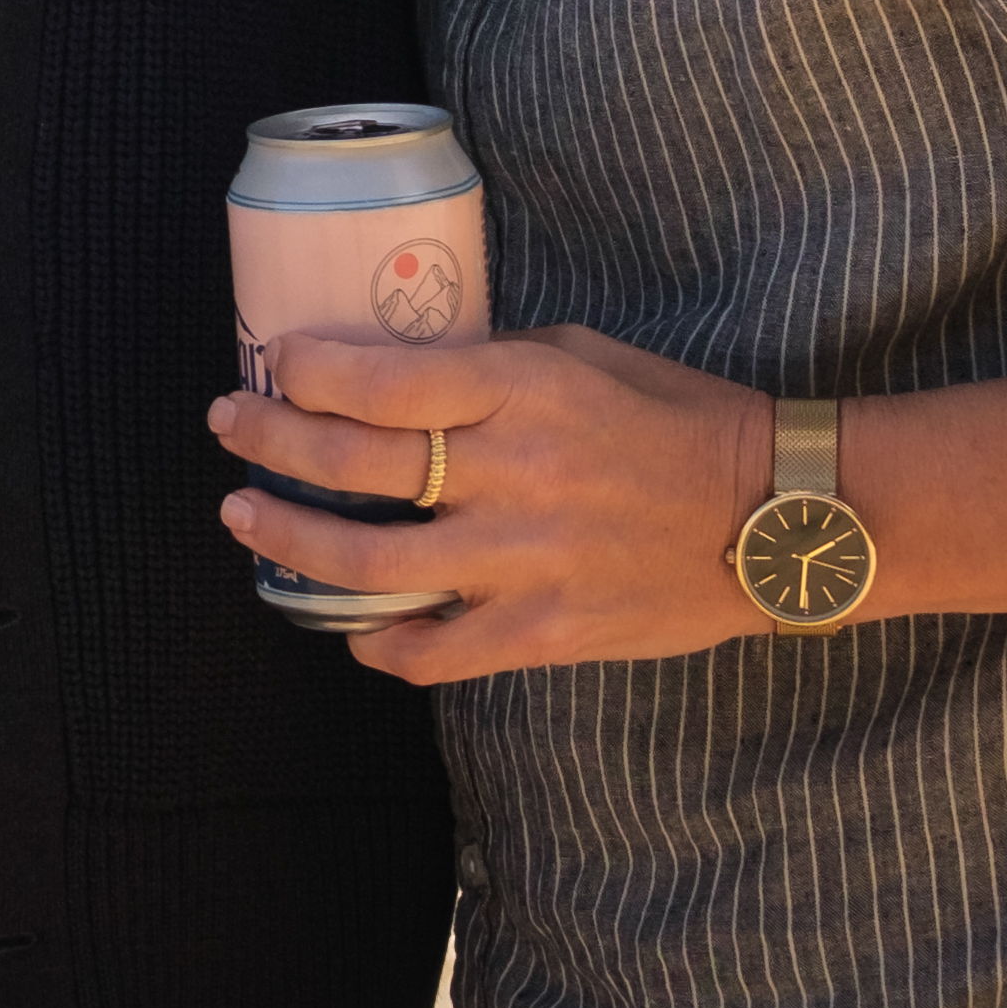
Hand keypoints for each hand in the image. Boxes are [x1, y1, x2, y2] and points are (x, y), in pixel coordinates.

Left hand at [213, 325, 774, 686]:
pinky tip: (344, 625)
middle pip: (353, 464)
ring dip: (289, 540)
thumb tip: (397, 368)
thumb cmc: (679, 420)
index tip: (273, 365)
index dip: (306, 373)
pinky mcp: (543, 632)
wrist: (776, 520)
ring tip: (244, 515)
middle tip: (230, 426)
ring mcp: (524, 563)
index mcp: (521, 392)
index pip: (379, 381)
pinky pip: (432, 652)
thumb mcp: (581, 355)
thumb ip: (489, 363)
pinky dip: (376, 643)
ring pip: (369, 565)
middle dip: (270, 441)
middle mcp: (511, 476)